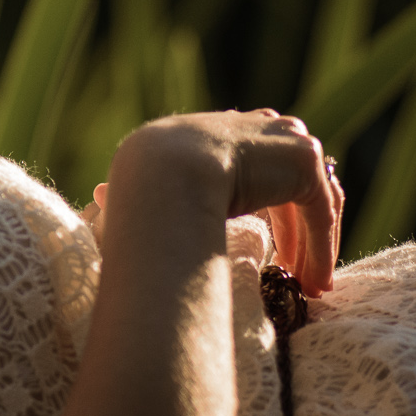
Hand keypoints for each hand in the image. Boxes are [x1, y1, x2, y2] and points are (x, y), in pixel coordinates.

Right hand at [96, 110, 342, 295]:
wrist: (161, 174)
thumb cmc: (139, 188)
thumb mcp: (146, 189)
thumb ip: (148, 197)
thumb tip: (96, 197)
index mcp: (222, 130)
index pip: (259, 163)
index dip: (270, 206)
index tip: (273, 247)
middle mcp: (258, 127)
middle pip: (295, 181)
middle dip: (299, 230)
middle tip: (298, 273)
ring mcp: (284, 140)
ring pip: (311, 201)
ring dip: (313, 247)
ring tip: (309, 288)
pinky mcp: (303, 162)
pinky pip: (319, 212)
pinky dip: (319, 249)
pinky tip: (312, 282)